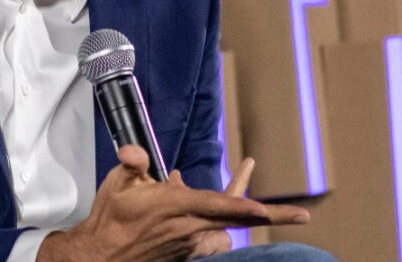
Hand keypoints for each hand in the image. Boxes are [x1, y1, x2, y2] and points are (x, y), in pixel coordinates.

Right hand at [37, 147, 308, 261]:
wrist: (100, 257)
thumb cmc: (111, 220)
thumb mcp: (118, 183)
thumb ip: (132, 161)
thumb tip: (136, 151)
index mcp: (177, 207)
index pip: (225, 206)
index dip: (254, 207)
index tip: (281, 212)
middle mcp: (190, 227)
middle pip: (239, 220)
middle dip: (271, 215)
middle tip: (301, 215)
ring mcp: (190, 242)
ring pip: (225, 225)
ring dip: (233, 209)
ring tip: (240, 180)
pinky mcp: (185, 252)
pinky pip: (209, 235)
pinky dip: (211, 220)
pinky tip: (196, 203)